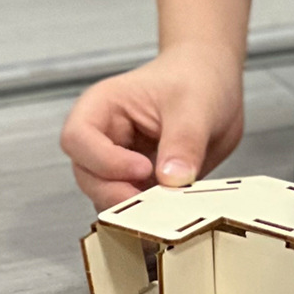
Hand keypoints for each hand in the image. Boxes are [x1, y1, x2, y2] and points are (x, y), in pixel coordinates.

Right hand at [61, 42, 242, 209]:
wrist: (215, 86)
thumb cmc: (196, 80)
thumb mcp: (195, 106)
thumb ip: (183, 142)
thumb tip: (173, 178)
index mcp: (104, 108)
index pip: (78, 139)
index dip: (105, 160)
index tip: (143, 168)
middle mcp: (105, 138)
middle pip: (87, 175)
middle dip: (116, 193)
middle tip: (155, 200)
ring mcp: (121, 164)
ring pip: (106, 196)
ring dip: (132, 208)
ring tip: (166, 205)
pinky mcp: (142, 184)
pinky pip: (134, 207)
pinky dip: (149, 214)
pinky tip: (172, 210)